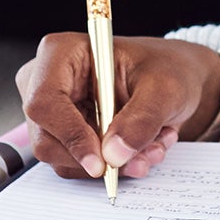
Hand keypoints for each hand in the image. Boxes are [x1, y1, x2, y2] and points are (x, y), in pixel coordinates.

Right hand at [16, 34, 219, 181]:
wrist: (174, 80)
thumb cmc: (166, 69)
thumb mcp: (165, 88)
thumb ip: (141, 120)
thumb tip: (113, 156)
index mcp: (62, 53)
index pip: (44, 102)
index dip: (70, 136)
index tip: (102, 162)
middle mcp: (46, 82)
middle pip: (47, 139)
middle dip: (98, 158)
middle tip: (140, 158)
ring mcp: (53, 112)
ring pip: (63, 158)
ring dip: (112, 164)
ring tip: (151, 146)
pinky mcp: (65, 135)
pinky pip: (78, 165)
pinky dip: (112, 166)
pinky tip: (140, 148)